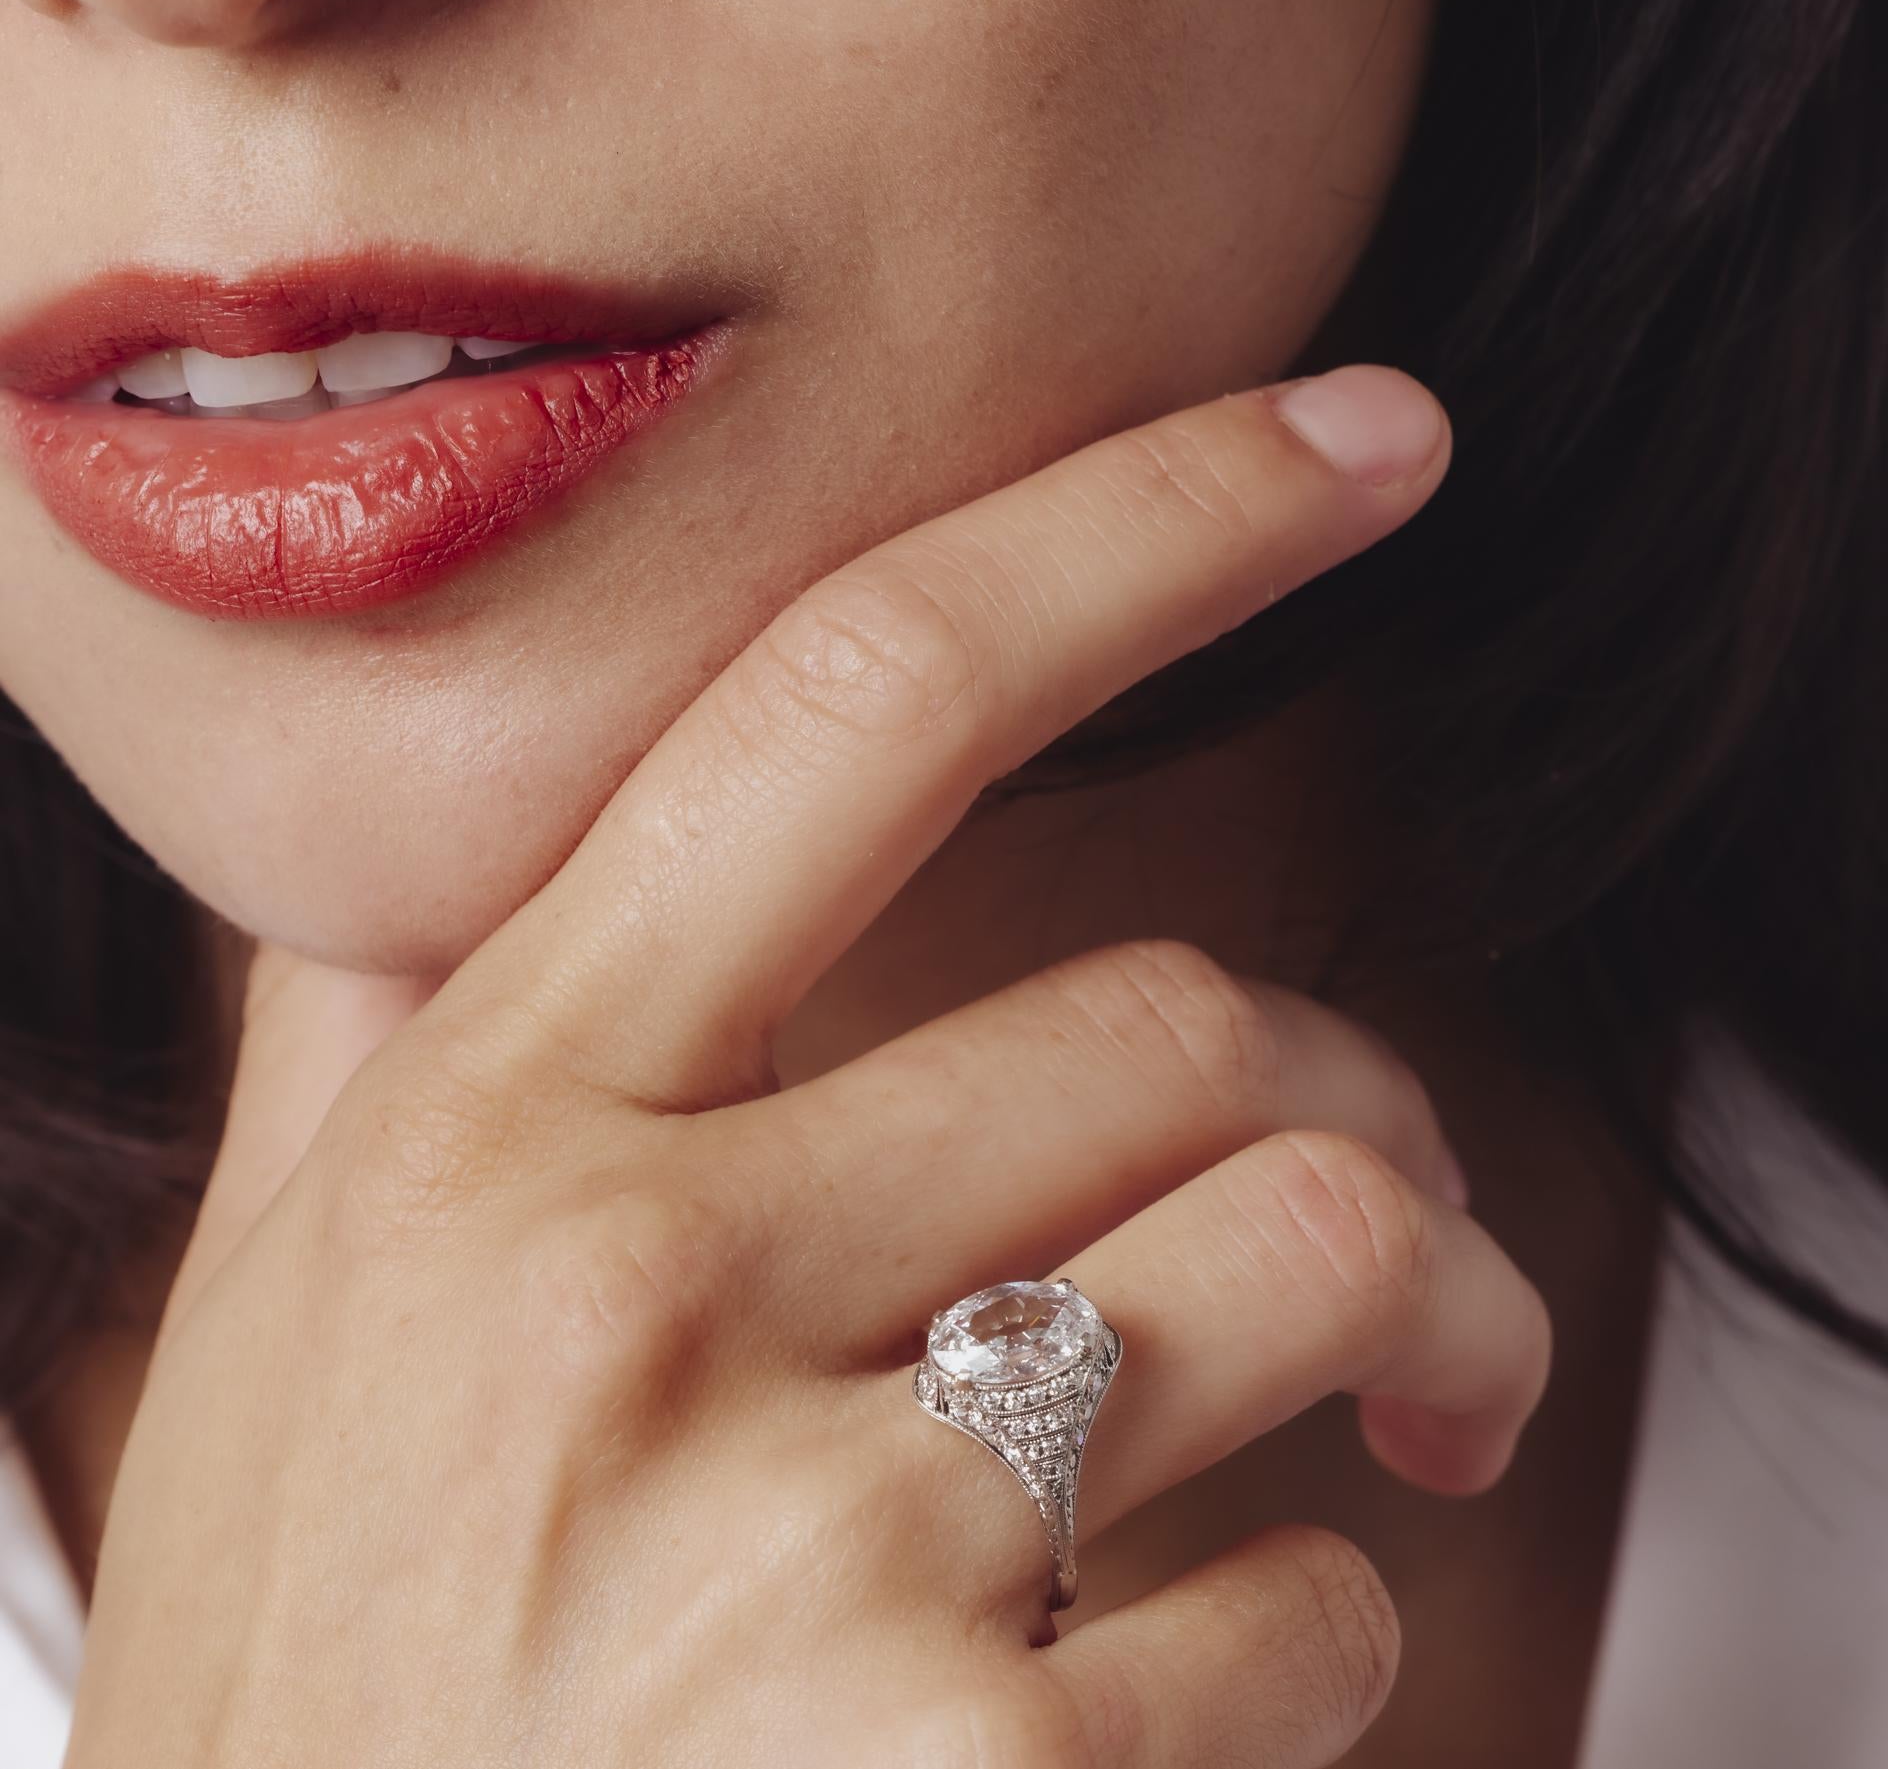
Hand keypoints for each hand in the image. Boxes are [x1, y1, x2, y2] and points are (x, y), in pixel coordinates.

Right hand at [68, 366, 1549, 1767]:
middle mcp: (643, 1293)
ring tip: (1383, 1437)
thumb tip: (415, 848)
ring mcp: (812, 1549)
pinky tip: (1175, 1713)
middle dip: (1352, 1111)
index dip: (1144, 521)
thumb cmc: (326, 1723)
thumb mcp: (281, 1351)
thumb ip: (371, 1068)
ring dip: (1415, 1336)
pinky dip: (1324, 1652)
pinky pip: (1324, 1614)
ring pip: (1320, 1255)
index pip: (862, 698)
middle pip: (1193, 1019)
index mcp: (497, 1132)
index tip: (1361, 439)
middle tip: (1394, 1246)